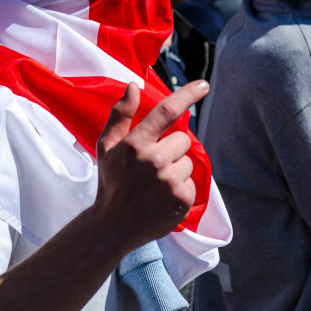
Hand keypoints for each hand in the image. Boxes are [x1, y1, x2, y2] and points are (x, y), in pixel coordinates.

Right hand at [93, 81, 209, 247]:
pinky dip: (181, 185)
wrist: (114, 226)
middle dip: (171, 147)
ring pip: (188, 160)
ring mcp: (169, 180)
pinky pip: (191, 180)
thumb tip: (133, 86)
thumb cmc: (111, 182)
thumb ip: (119, 115)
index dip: (187, 95)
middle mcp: (154, 160)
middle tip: (152, 164)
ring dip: (177, 167)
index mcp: (135, 144)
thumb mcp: (107, 147)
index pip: (167, 111)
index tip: (203, 84)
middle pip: (182, 138)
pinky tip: (163, 195)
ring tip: (156, 182)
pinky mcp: (182, 197)